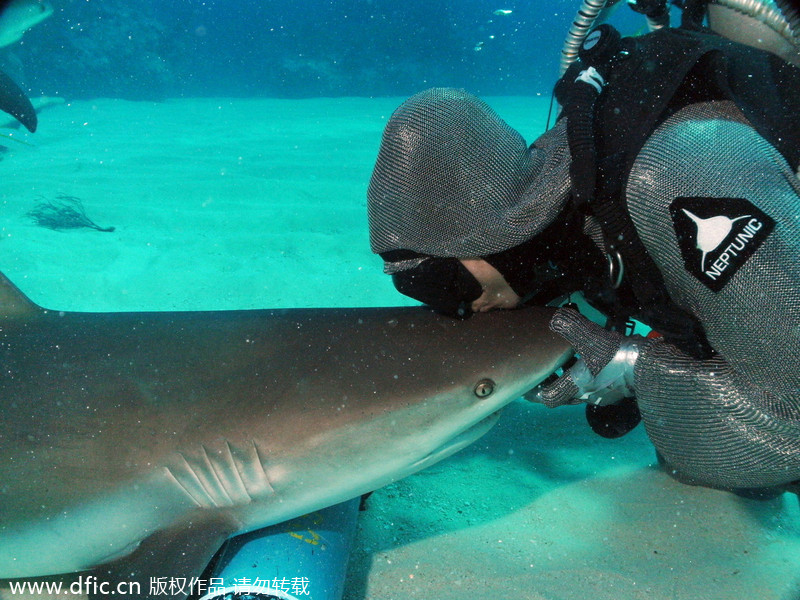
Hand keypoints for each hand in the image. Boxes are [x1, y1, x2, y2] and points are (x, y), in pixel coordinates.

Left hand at [530, 308, 646, 407]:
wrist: (648, 366)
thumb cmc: (615, 355)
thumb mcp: (590, 337)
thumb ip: (570, 327)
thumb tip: (554, 318)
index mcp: (575, 385)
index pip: (549, 398)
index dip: (537, 393)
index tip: (532, 383)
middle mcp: (587, 395)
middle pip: (564, 396)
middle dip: (556, 384)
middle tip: (549, 370)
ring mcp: (603, 396)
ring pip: (581, 392)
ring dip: (574, 381)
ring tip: (571, 364)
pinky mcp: (617, 393)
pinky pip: (597, 389)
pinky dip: (590, 380)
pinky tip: (594, 364)